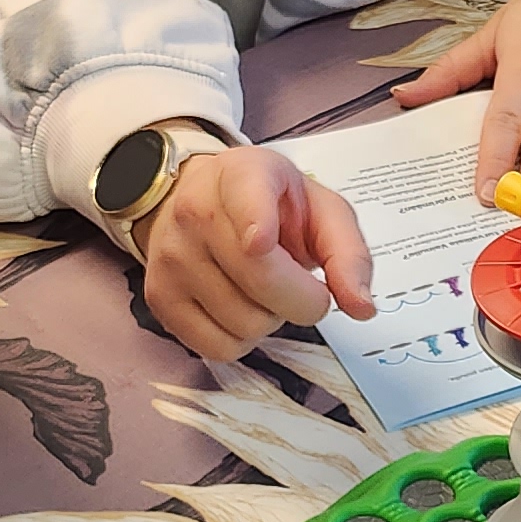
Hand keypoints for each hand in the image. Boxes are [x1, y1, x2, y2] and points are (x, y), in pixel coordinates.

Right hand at [136, 142, 378, 360]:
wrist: (195, 199)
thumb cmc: (269, 206)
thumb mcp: (319, 209)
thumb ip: (349, 253)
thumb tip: (361, 306)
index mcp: (243, 175)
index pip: (245, 197)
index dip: (257, 223)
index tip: (261, 240)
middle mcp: (197, 211)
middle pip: (261, 281)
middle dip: (303, 300)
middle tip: (304, 288)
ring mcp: (172, 256)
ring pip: (243, 323)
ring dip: (270, 319)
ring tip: (263, 290)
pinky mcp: (159, 297)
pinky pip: (216, 347)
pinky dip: (241, 340)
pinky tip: (240, 309)